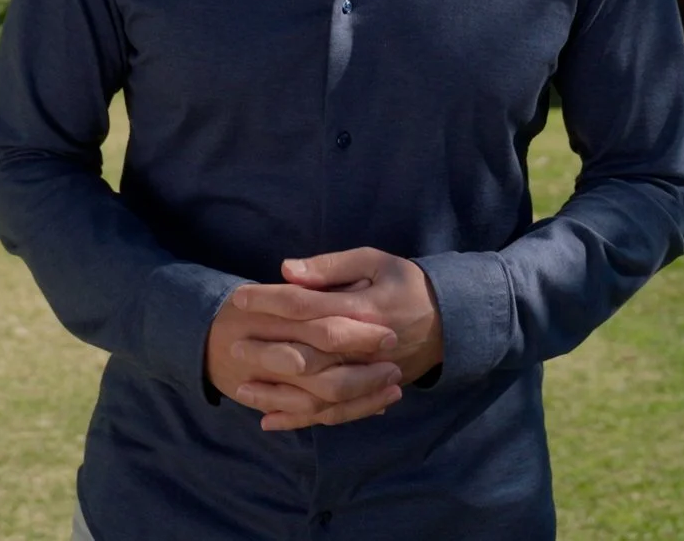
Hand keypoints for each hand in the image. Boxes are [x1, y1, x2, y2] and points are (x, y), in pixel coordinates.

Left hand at [228, 248, 445, 428]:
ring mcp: (367, 376)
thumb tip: (287, 270)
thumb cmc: (407, 284)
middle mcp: (363, 349)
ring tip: (240, 388)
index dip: (269, 301)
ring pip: (315, 394)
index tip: (238, 298)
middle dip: (265, 351)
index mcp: (362, 310)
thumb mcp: (374, 262)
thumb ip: (331, 267)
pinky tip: (269, 421)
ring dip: (276, 393)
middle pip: (306, 355)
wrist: (451, 321)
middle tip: (232, 344)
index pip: (305, 306)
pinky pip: (331, 415)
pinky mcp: (369, 394)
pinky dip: (299, 421)